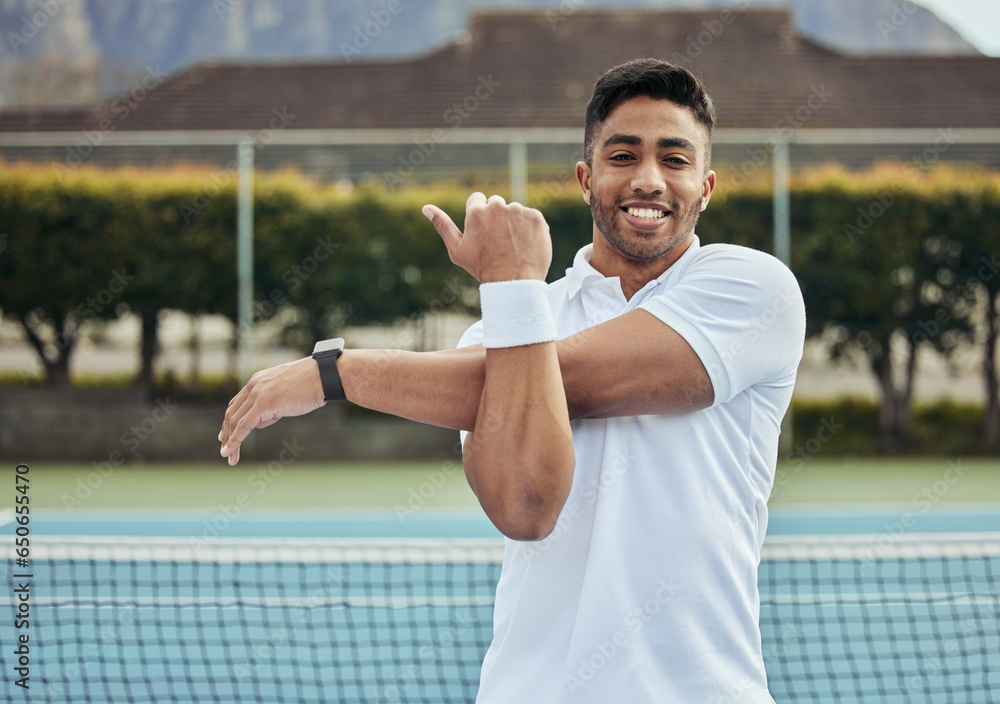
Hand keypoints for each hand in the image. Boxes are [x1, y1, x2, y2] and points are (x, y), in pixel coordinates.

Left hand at [218, 357, 326, 465]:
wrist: (323, 376)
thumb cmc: (311, 384)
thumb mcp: (286, 394)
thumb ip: (272, 406)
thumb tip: (261, 420)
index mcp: (258, 381)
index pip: (237, 403)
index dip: (230, 420)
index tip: (226, 435)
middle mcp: (253, 385)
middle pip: (232, 412)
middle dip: (227, 433)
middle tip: (226, 449)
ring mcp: (257, 394)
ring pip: (234, 421)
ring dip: (230, 440)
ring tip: (228, 456)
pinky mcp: (263, 404)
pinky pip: (244, 425)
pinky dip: (235, 440)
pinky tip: (230, 451)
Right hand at [423, 192, 551, 282]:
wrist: (514, 283)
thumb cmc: (483, 269)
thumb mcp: (457, 250)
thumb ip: (443, 226)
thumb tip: (426, 208)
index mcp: (475, 212)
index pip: (477, 199)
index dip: (480, 216)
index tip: (485, 232)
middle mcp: (497, 206)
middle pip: (496, 203)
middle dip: (497, 218)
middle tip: (499, 242)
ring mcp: (518, 211)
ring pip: (514, 211)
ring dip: (513, 223)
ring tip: (512, 246)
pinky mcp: (535, 217)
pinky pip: (531, 217)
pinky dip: (529, 228)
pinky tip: (525, 244)